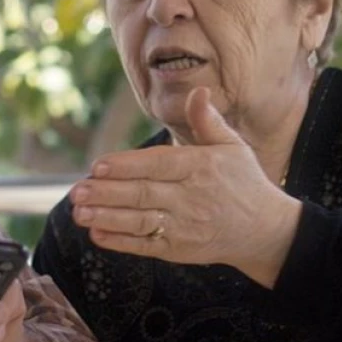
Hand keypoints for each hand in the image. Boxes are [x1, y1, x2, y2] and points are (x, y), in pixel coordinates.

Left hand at [70, 86, 300, 285]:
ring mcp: (184, 227)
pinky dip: (121, 242)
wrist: (265, 231)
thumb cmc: (244, 183)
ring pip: (140, 222)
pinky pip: (146, 246)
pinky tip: (97, 235)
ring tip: (78, 212)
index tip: (98, 166)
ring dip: (107, 218)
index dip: (126, 166)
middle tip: (76, 190)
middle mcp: (191, 198)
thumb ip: (208, 121)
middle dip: (107, 193)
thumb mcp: (232, 147)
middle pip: (143, 194)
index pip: (158, 165)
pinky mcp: (180, 250)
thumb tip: (198, 91)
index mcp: (200, 167)